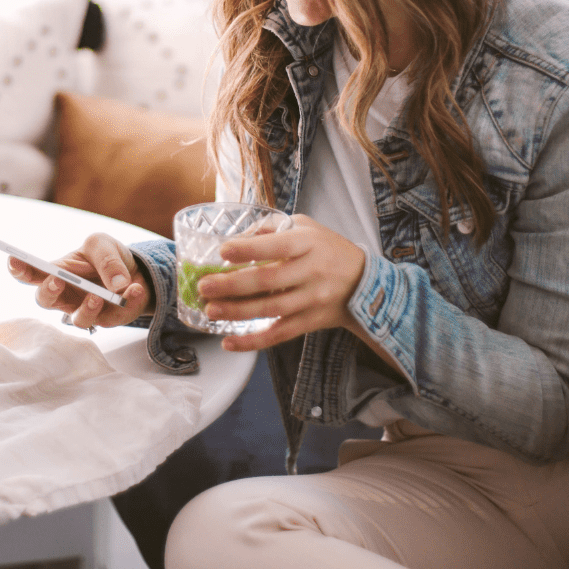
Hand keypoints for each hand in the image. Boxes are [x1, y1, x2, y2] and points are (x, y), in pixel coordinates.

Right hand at [7, 232, 152, 329]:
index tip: (13, 259)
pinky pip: (115, 317)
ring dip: (88, 308)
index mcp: (58, 272)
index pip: (32, 273)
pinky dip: (128, 302)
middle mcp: (66, 295)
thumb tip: (116, 284)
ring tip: (99, 295)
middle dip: (48, 292)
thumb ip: (106, 259)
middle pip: (46, 301)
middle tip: (57, 280)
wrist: (138, 272)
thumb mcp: (103, 245)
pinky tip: (136, 289)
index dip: (19, 269)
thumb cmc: (108, 257)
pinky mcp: (109, 320)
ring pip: (78, 319)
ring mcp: (85, 310)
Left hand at [197, 214, 365, 351]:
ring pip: (271, 310)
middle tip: (204, 287)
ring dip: (237, 312)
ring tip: (211, 311)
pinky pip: (279, 335)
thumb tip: (233, 239)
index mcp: (308, 243)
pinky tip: (229, 342)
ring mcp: (312, 299)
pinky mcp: (309, 322)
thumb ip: (270, 229)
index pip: (277, 246)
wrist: (364, 282)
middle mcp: (311, 271)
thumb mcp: (305, 226)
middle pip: (269, 281)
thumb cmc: (326, 248)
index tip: (223, 251)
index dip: (249, 249)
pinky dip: (253, 342)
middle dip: (233, 285)